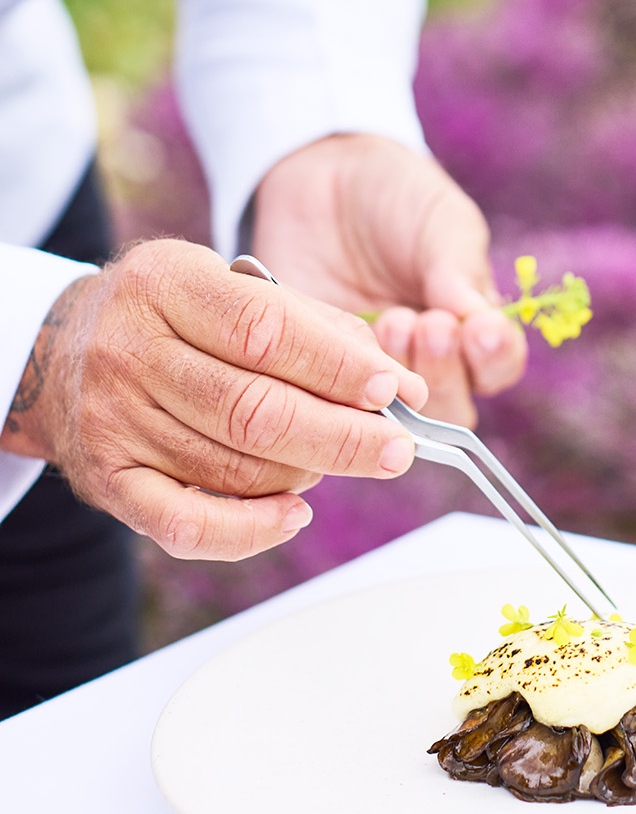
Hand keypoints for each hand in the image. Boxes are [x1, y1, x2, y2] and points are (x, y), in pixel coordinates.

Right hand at [2, 240, 427, 559]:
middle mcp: (132, 350)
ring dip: (306, 473)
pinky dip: (249, 529)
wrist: (58, 349)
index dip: (337, 365)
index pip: (265, 329)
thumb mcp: (227, 284)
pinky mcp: (107, 479)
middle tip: (399, 448)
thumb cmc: (170, 312)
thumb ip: (312, 325)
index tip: (393, 388)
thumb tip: (399, 383)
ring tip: (345, 462)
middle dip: (342, 435)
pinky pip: (184, 523)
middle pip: (254, 409)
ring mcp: (115, 419)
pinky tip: (295, 515)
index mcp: (167, 284)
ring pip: (231, 467)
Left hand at [253, 135, 526, 426]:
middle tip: (429, 324)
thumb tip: (482, 324)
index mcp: (468, 324)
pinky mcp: (315, 369)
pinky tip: (345, 337)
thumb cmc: (395, 196)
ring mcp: (368, 371)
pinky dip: (342, 378)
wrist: (320, 172)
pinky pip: (330, 398)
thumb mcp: (440, 221)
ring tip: (392, 320)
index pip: (497, 366)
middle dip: (445, 373)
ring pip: (396, 418)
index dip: (494, 357)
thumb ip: (460, 271)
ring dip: (401, 376)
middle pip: (450, 410)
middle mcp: (423, 360)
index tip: (480, 329)